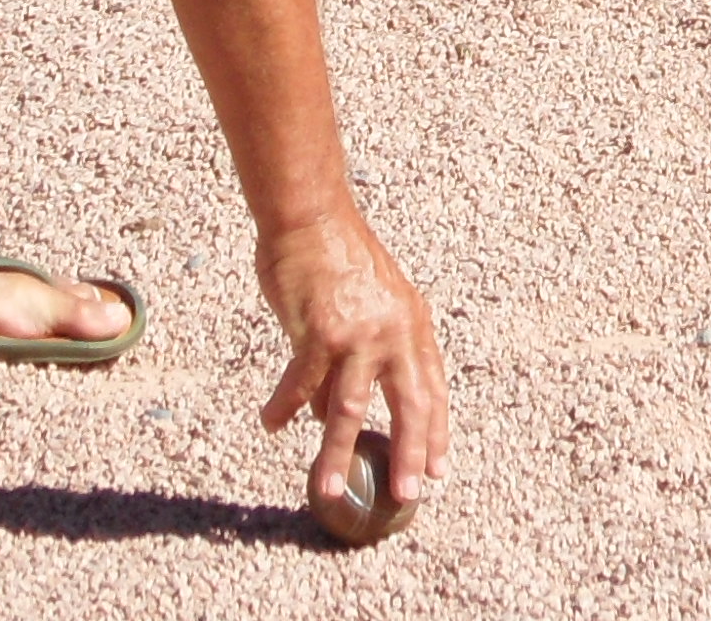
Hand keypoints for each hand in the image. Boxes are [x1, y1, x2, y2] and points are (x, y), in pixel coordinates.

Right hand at [258, 210, 447, 540]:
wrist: (312, 216)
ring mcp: (357, 334)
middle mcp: (393, 332)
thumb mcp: (370, 305)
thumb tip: (329, 414)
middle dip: (408, 454)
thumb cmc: (336, 259)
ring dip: (336, 454)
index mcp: (412, 325)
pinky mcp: (319, 333)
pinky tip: (272, 423)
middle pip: (408, 406)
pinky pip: (301, 386)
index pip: (432, 388)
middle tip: (406, 494)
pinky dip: (284, 409)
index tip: (438, 468)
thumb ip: (363, 356)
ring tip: (329, 489)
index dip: (436, 431)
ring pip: (348, 409)